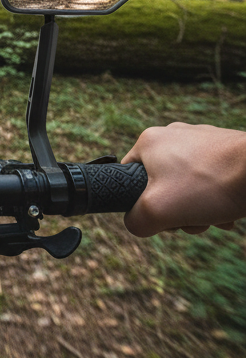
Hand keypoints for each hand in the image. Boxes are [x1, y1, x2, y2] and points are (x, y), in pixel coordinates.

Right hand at [122, 122, 245, 236]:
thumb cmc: (209, 185)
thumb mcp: (157, 211)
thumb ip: (135, 220)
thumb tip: (137, 223)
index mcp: (148, 141)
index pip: (127, 177)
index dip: (142, 203)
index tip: (164, 216)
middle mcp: (172, 134)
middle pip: (161, 184)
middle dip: (178, 211)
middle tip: (194, 220)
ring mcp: (200, 139)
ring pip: (188, 184)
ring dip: (200, 208)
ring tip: (217, 216)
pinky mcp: (224, 148)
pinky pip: (211, 177)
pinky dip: (217, 197)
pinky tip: (230, 209)